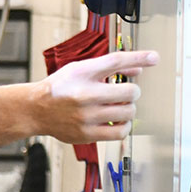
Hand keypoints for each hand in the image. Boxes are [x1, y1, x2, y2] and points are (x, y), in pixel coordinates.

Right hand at [40, 50, 158, 142]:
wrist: (35, 110)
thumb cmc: (59, 88)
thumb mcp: (80, 69)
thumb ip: (109, 67)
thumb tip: (139, 68)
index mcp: (83, 74)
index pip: (116, 61)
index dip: (139, 57)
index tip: (155, 58)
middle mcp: (85, 94)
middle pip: (130, 91)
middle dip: (131, 91)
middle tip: (122, 93)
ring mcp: (87, 116)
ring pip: (128, 112)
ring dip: (128, 108)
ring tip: (118, 106)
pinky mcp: (87, 134)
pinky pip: (120, 132)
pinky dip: (124, 125)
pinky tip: (117, 121)